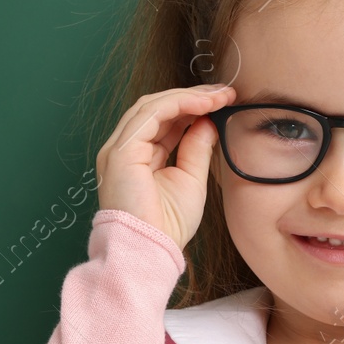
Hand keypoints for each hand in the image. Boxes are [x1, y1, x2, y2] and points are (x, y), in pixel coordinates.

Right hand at [95, 82, 236, 250]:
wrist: (150, 251)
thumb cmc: (168, 226)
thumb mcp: (191, 180)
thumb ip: (196, 149)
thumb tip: (207, 122)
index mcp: (138, 156)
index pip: (164, 120)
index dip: (193, 107)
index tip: (223, 101)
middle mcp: (124, 149)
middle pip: (157, 108)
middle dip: (193, 97)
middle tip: (225, 92)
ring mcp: (118, 148)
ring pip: (152, 106)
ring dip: (189, 97)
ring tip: (219, 95)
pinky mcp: (120, 151)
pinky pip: (150, 114)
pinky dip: (178, 104)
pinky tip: (204, 104)